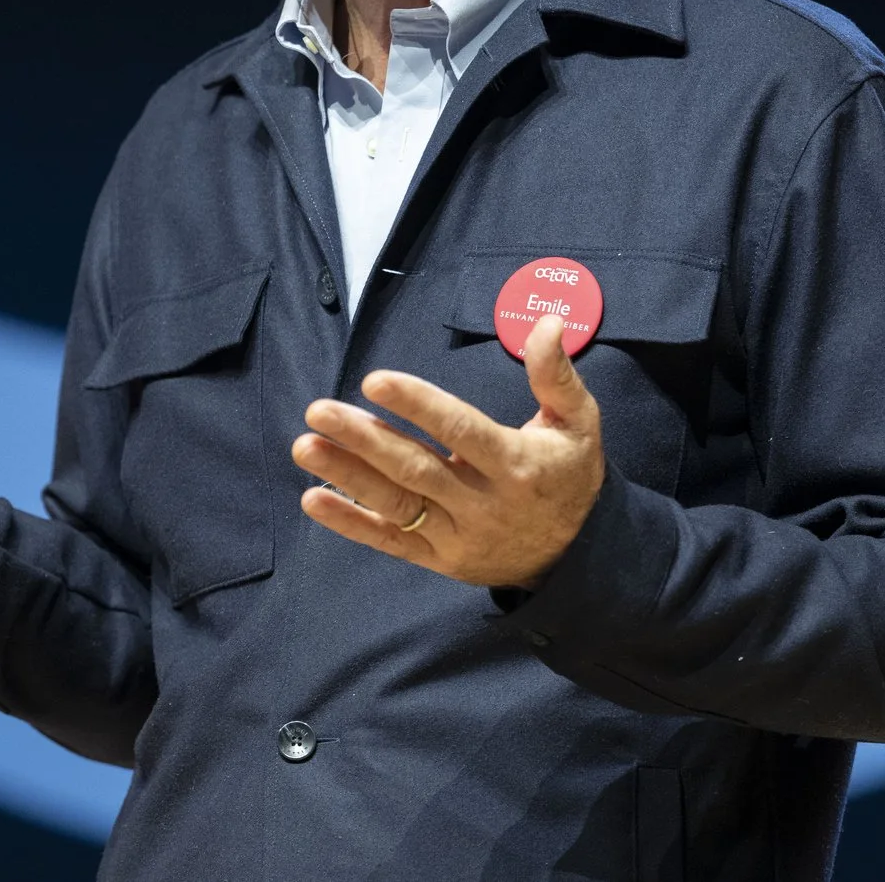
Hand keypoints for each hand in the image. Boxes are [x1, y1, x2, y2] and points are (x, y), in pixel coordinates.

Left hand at [291, 312, 604, 588]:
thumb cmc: (571, 476)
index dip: (418, 405)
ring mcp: (459, 536)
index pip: (460, 430)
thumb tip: (547, 324)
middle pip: (416, 468)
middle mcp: (483, 503)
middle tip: (318, 410)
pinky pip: (391, 541)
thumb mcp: (579, 423)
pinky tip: (314, 498)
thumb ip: (557, 375)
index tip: (375, 381)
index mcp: (516, 464)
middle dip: (364, 439)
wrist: (576, 557)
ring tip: (305, 447)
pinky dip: (351, 523)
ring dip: (347, 476)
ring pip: (396, 504)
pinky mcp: (440, 559)